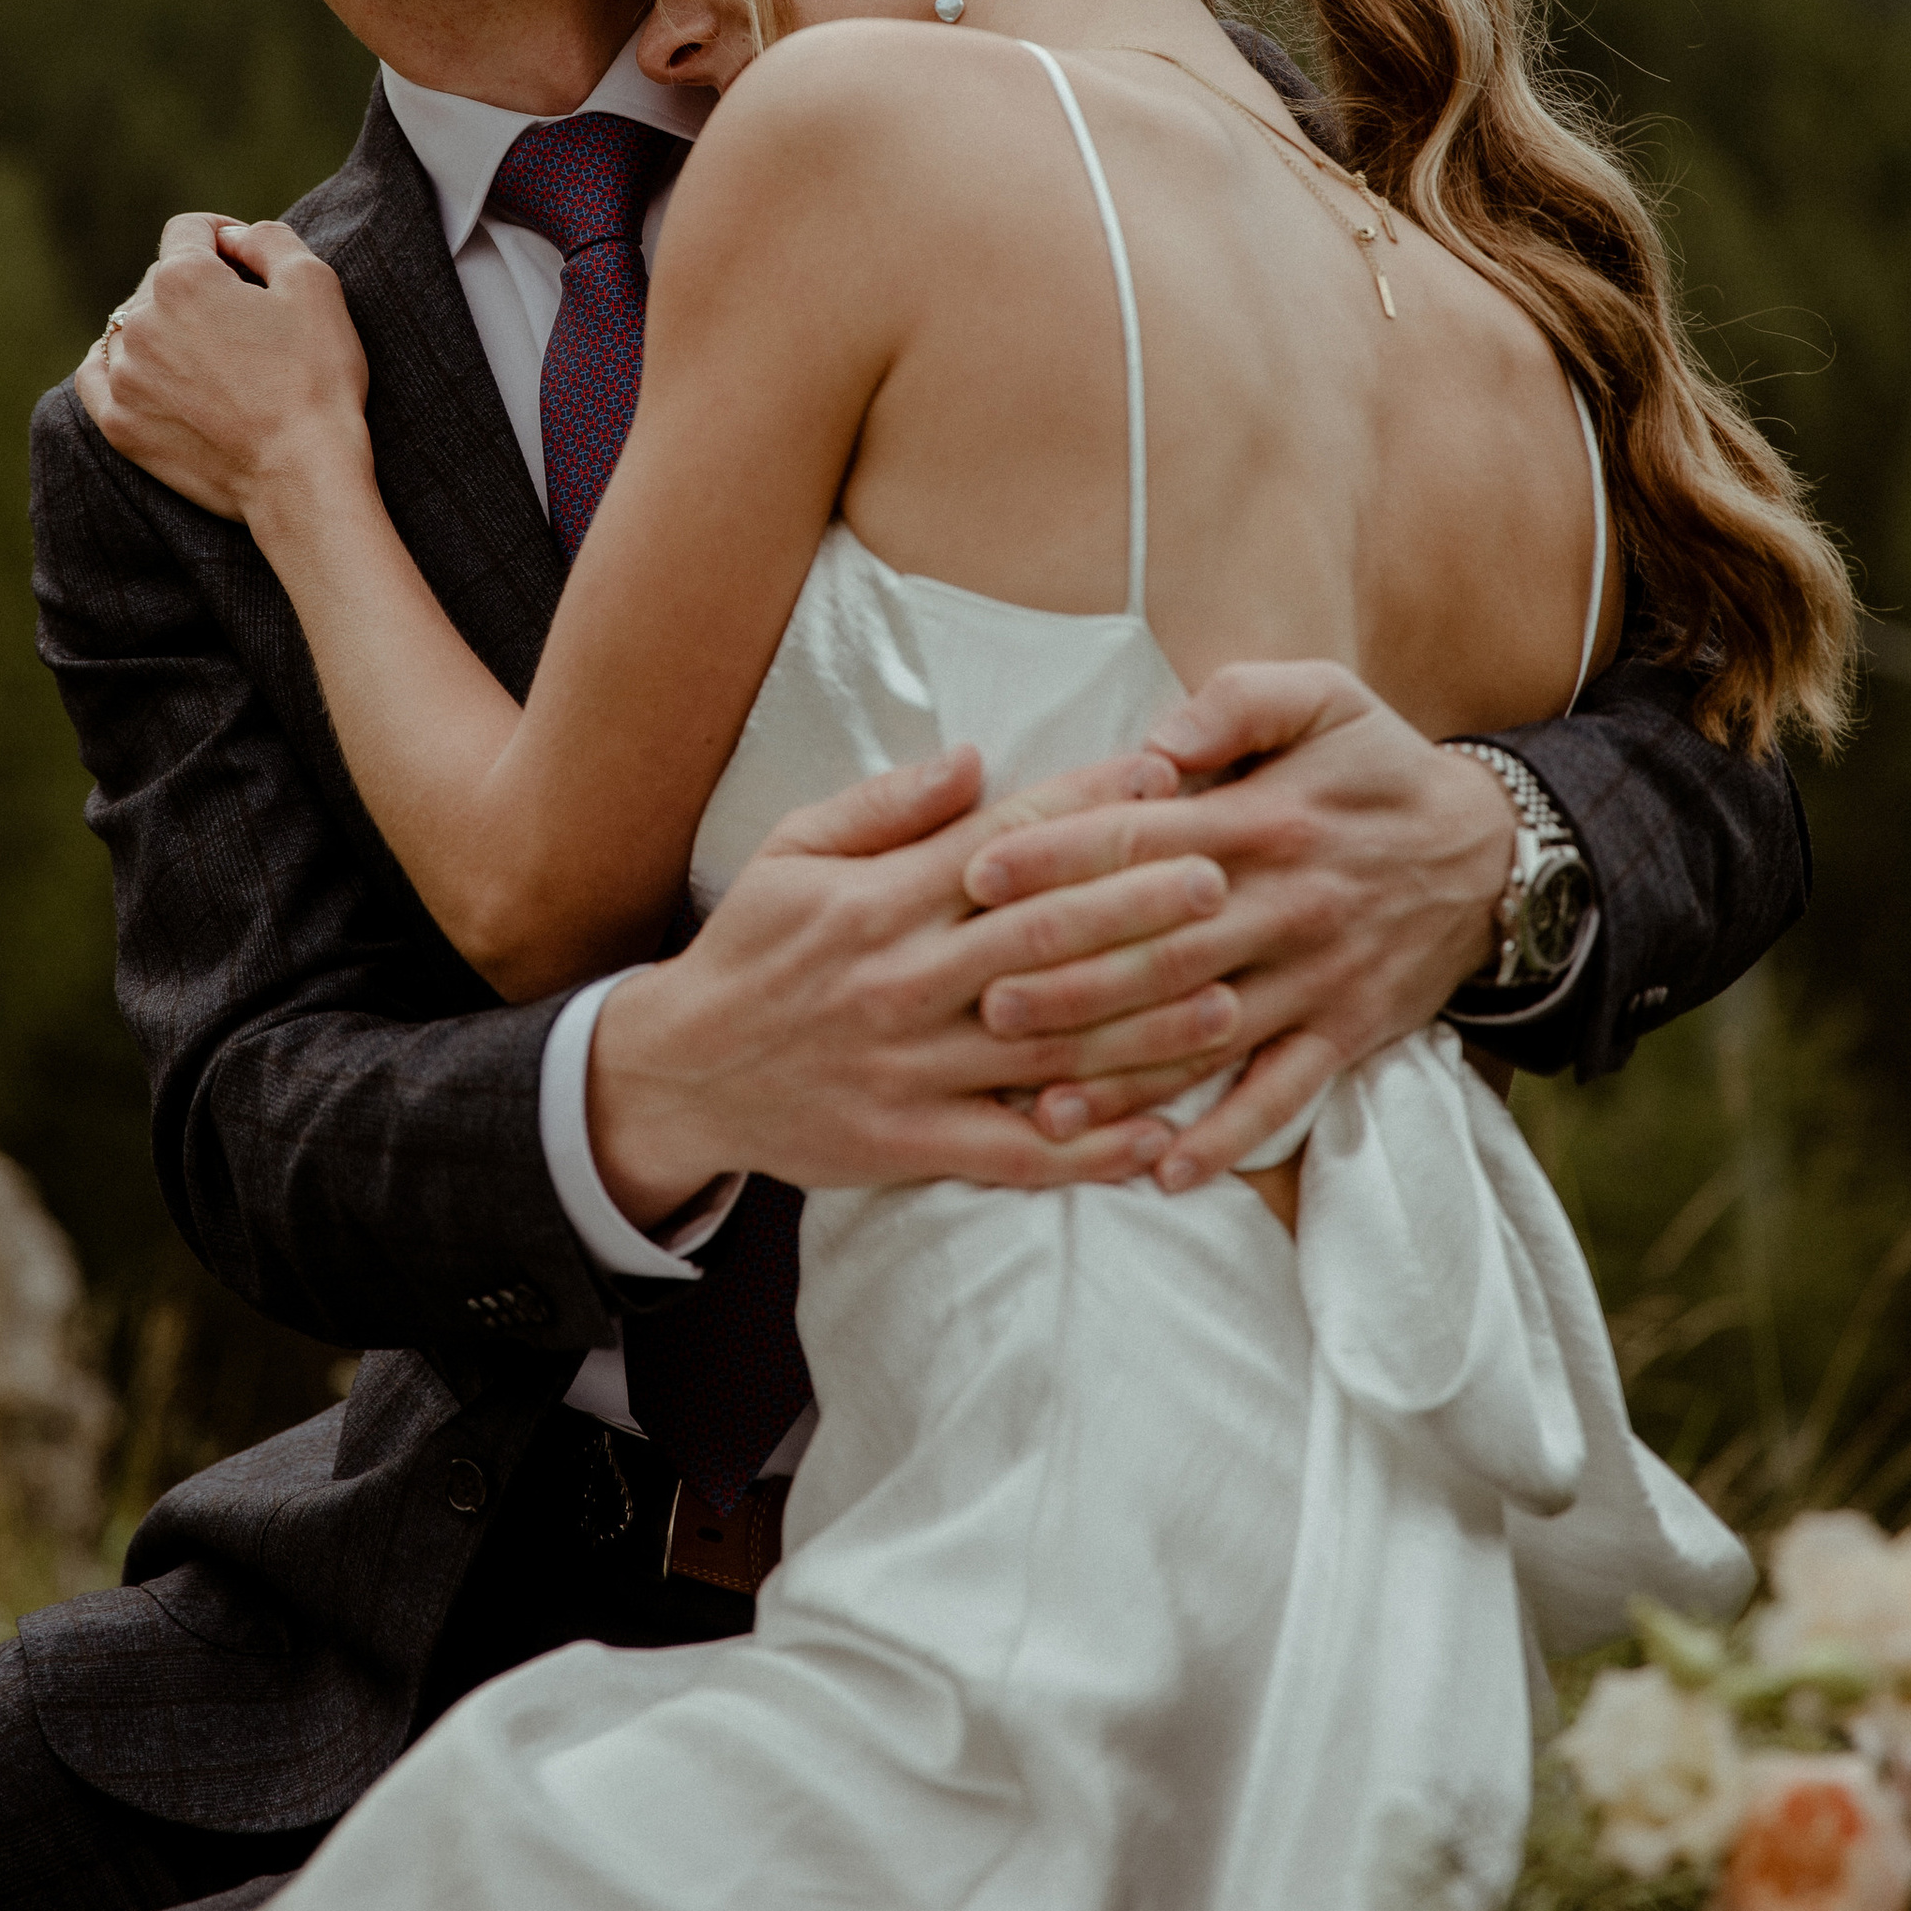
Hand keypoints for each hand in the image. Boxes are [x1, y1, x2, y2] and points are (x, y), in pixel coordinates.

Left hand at [75, 212, 371, 523]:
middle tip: (243, 320)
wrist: (301, 475)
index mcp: (183, 279)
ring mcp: (123, 376)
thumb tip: (233, 238)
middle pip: (161, 279)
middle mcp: (140, 321)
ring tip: (208, 356)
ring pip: (132, 327)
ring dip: (164, 328)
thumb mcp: (314, 284)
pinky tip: (144, 371)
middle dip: (198, 287)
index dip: (223, 236)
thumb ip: (268, 239)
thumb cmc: (315, 378)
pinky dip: (117, 366)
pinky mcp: (120, 425)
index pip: (189, 230)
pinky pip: (96, 376)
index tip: (247, 262)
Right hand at [587, 741, 1254, 1220]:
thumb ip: (888, 805)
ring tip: (1228, 1002)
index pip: (1004, 844)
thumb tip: (975, 758)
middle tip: (1222, 877)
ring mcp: (909, 1068)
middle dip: (1139, 905)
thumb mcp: (794, 849)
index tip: (1160, 777)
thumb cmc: (752, 948)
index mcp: (878, 901)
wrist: (681, 1069)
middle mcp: (901, 981)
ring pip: (1046, 1047)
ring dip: (1143, 1028)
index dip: (1086, 807)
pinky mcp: (909, 1142)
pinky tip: (1160, 1137)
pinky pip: (1014, 1152)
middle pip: (1042, 939)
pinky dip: (1089, 1150)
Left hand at [960, 661, 1514, 1190]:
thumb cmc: (1380, 767)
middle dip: (1067, 980)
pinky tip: (1164, 1172)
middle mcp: (1285, 905)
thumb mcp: (1325, 697)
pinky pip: (1282, 1094)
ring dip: (1125, 1077)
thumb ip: (1237, 702)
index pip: (1143, 840)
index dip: (1057, 858)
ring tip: (1042, 1108)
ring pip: (1205, 1035)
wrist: (1495, 855)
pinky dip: (1227, 1136)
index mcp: (1264, 819)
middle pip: (1160, 950)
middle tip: (982, 1004)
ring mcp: (1315, 978)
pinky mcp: (1345, 1033)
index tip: (977, 876)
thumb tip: (1157, 740)